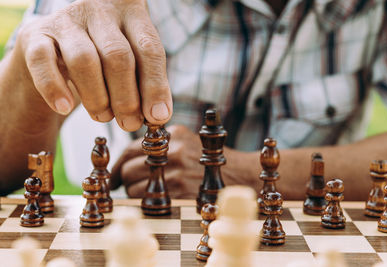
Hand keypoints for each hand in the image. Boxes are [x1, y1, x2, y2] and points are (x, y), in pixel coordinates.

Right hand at [13, 0, 171, 130]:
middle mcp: (100, 11)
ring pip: (84, 60)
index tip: (157, 116)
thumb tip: (158, 115)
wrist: (58, 48)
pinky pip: (43, 62)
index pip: (149, 49)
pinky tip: (65, 107)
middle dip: (126, 98)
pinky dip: (54, 88)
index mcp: (131, 13)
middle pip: (117, 56)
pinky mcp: (37, 35)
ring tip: (104, 117)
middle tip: (129, 123)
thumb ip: (145, 83)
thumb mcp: (131, 63)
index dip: (155, 86)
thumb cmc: (104, 59)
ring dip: (97, 98)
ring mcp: (67, 20)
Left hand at [110, 125, 260, 198]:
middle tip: (127, 185)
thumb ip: (160, 141)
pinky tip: (158, 198)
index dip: (118, 164)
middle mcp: (172, 152)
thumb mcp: (186, 138)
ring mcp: (176, 173)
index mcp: (171, 136)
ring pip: (135, 188)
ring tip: (151, 191)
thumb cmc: (207, 158)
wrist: (238, 174)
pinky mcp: (180, 192)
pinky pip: (149, 201)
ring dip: (136, 193)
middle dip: (125, 180)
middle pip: (129, 170)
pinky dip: (148, 202)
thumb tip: (127, 155)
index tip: (114, 175)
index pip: (130, 149)